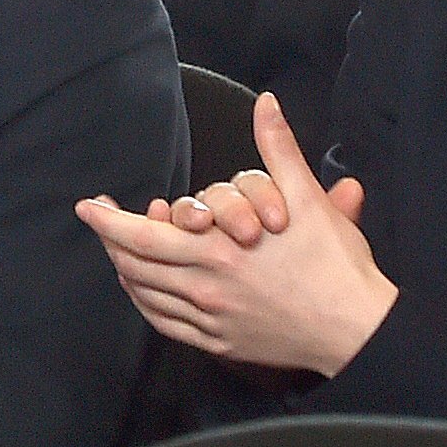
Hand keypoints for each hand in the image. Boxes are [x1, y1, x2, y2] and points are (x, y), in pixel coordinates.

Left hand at [77, 93, 397, 375]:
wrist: (356, 327)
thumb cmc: (335, 264)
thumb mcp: (308, 198)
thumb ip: (278, 148)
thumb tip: (265, 103)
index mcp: (218, 250)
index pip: (140, 236)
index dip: (107, 222)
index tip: (89, 207)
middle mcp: (206, 288)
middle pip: (134, 265)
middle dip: (110, 241)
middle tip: (102, 222)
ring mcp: (211, 320)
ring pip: (146, 296)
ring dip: (126, 270)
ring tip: (120, 249)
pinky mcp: (220, 343)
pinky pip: (166, 324)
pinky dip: (146, 304)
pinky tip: (146, 290)